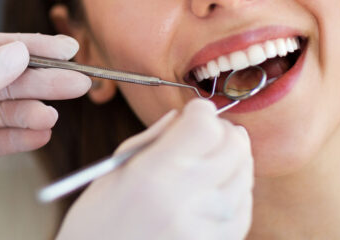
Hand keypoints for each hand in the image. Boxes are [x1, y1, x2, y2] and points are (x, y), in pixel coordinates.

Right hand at [56, 99, 252, 239]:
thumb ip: (152, 140)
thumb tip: (183, 118)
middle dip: (222, 130)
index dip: (200, 111)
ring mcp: (206, 229)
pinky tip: (216, 188)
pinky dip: (236, 191)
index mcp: (153, 175)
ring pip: (244, 176)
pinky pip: (243, 210)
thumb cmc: (95, 225)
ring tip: (211, 160)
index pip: (204, 126)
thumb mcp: (111, 173)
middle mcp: (186, 201)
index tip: (192, 112)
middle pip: (233, 147)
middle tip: (206, 131)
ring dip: (233, 159)